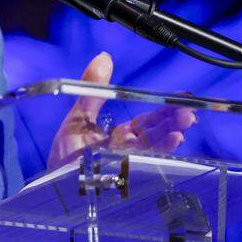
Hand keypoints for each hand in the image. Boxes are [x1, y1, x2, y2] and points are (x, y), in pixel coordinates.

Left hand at [48, 52, 196, 169]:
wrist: (52, 184)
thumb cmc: (65, 155)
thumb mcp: (78, 118)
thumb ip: (92, 91)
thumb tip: (104, 57)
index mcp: (120, 136)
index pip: (149, 121)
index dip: (166, 109)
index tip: (184, 97)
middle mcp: (129, 150)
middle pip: (157, 133)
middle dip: (174, 121)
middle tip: (190, 111)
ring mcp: (129, 165)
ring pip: (155, 148)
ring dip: (172, 136)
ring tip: (185, 124)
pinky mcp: (126, 177)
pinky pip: (146, 163)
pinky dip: (160, 152)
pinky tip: (172, 142)